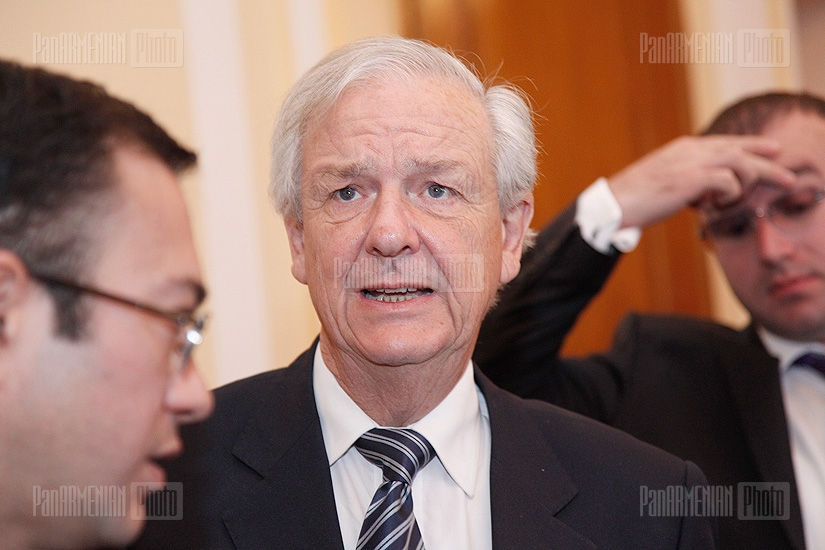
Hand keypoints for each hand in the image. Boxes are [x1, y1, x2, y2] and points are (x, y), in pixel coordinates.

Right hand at [608, 135, 795, 227]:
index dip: (753, 145)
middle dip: (768, 165)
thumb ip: (688, 179)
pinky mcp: (691, 179)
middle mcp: (691, 149)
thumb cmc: (634, 199)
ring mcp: (691, 162)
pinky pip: (728, 182)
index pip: (727, 142)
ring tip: (732, 202)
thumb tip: (706, 191)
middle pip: (741, 151)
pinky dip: (728, 196)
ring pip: (741, 164)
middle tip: (788, 179)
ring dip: (744, 186)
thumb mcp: (665, 182)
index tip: (772, 150)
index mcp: (684, 147)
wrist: (613, 204)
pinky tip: (714, 207)